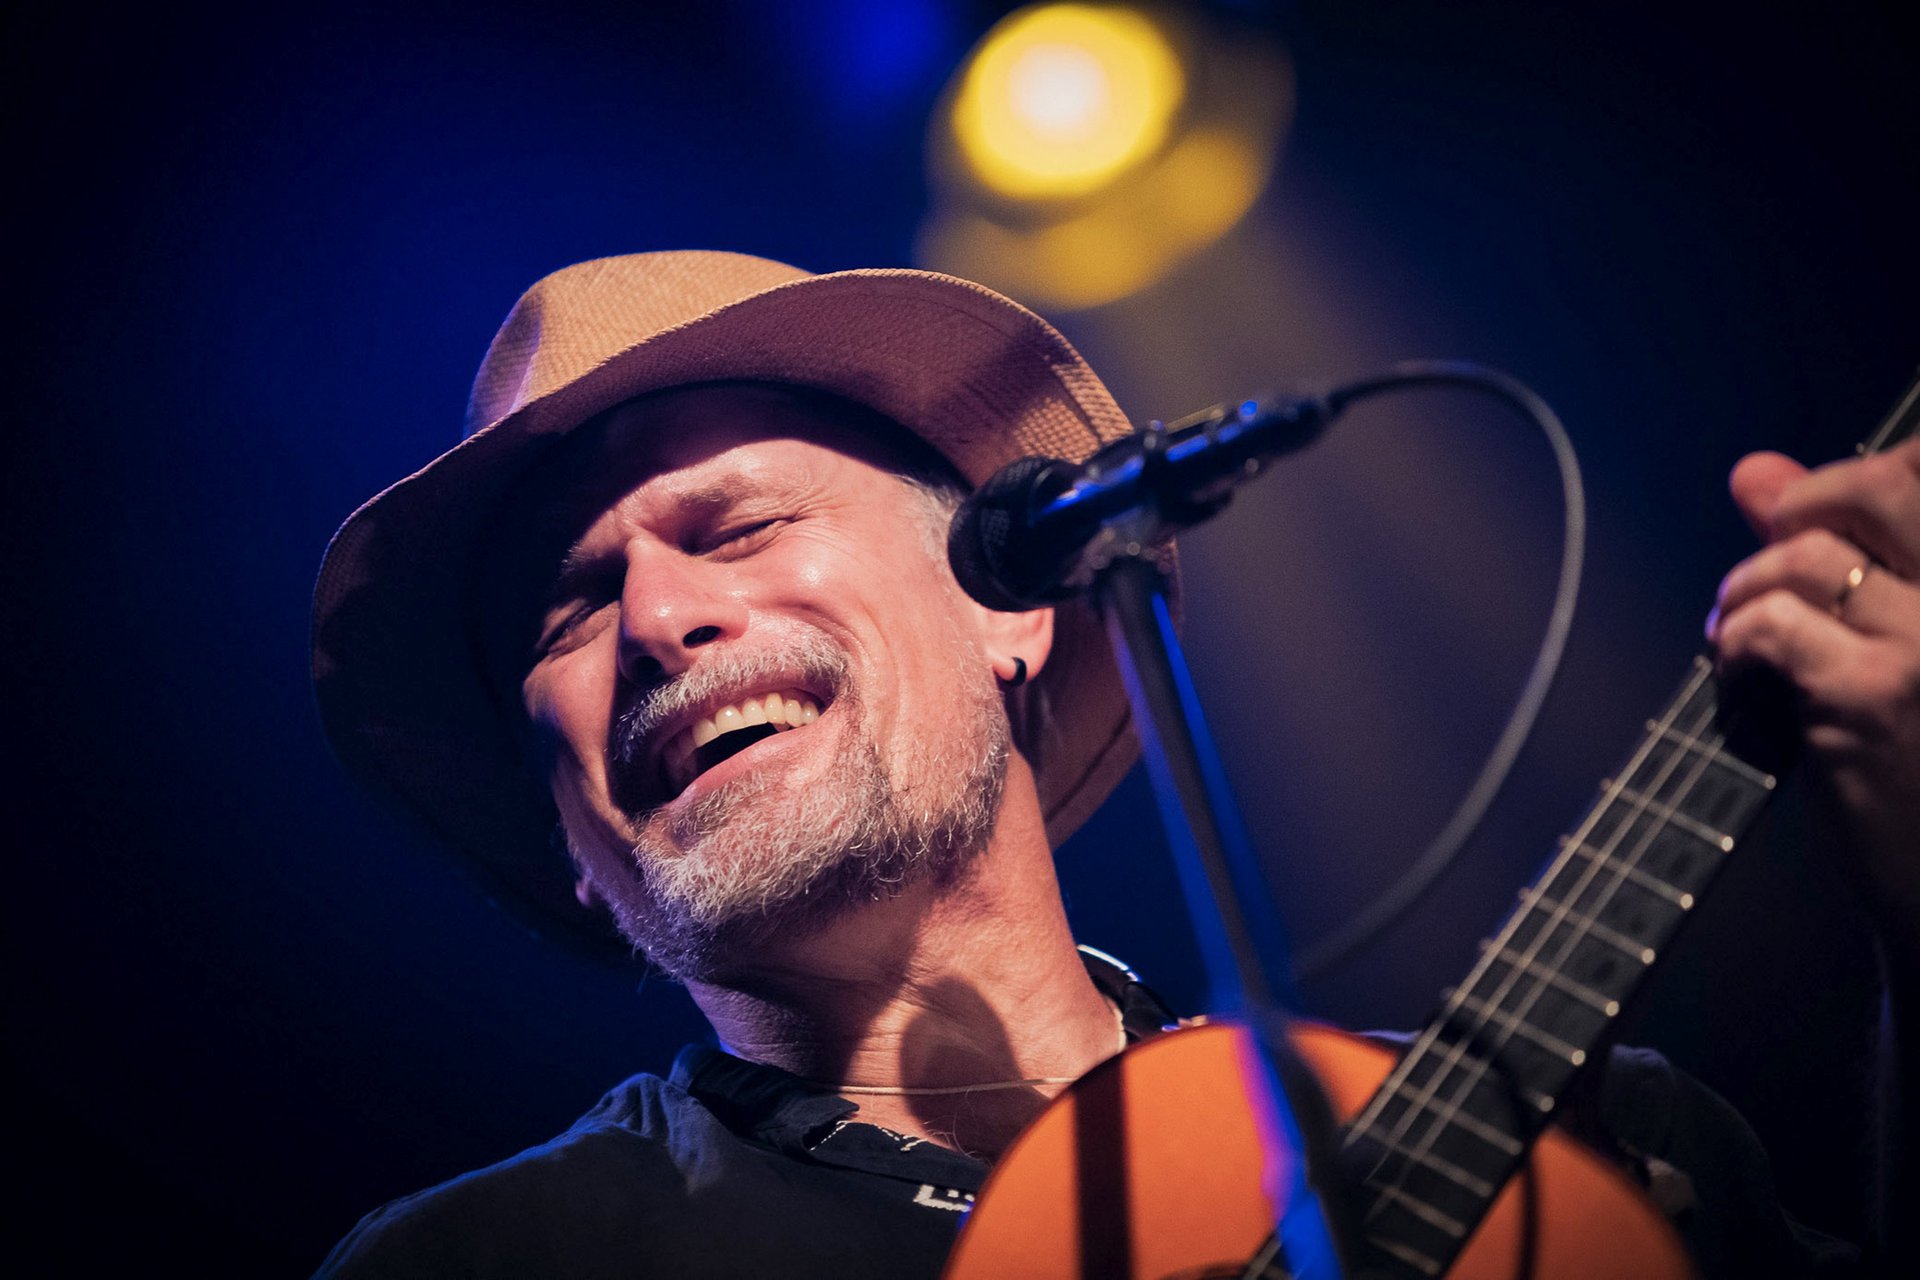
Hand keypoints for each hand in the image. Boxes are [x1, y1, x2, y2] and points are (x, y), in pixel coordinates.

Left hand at [1709, 438, 1919, 957]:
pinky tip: (1742, 679)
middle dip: (1801, 505)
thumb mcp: (1910, 644)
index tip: (1814, 508)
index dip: (1863, 472)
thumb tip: (1752, 470)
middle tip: (1772, 559)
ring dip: (1749, 587)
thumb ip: (1849, 550)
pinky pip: (1772, 626)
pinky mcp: (1873, 698)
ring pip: (1809, 558)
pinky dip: (1735, 642)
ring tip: (1743, 630)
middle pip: (1880, 488)